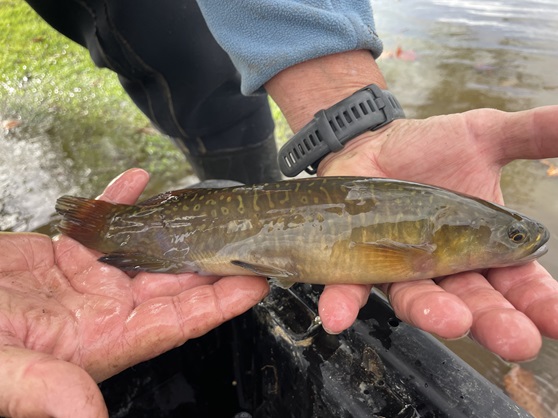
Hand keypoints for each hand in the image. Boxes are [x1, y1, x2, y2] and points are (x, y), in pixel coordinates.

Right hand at [0, 169, 268, 417]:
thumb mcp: (1, 369)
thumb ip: (45, 389)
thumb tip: (89, 417)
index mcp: (103, 341)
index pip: (177, 321)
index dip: (219, 303)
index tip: (256, 281)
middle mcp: (104, 310)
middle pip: (173, 280)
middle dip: (209, 257)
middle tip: (244, 231)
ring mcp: (85, 279)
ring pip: (143, 248)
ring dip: (172, 226)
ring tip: (204, 202)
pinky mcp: (62, 254)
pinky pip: (101, 223)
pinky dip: (119, 201)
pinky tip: (138, 180)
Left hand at [316, 106, 557, 360]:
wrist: (374, 143)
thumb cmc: (431, 148)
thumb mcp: (484, 136)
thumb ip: (531, 134)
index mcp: (483, 246)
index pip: (518, 281)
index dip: (538, 302)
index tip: (556, 321)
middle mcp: (444, 267)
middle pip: (473, 302)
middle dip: (494, 322)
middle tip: (515, 341)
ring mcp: (400, 267)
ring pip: (417, 299)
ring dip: (432, 313)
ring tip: (451, 321)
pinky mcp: (357, 262)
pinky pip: (350, 287)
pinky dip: (344, 302)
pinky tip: (336, 316)